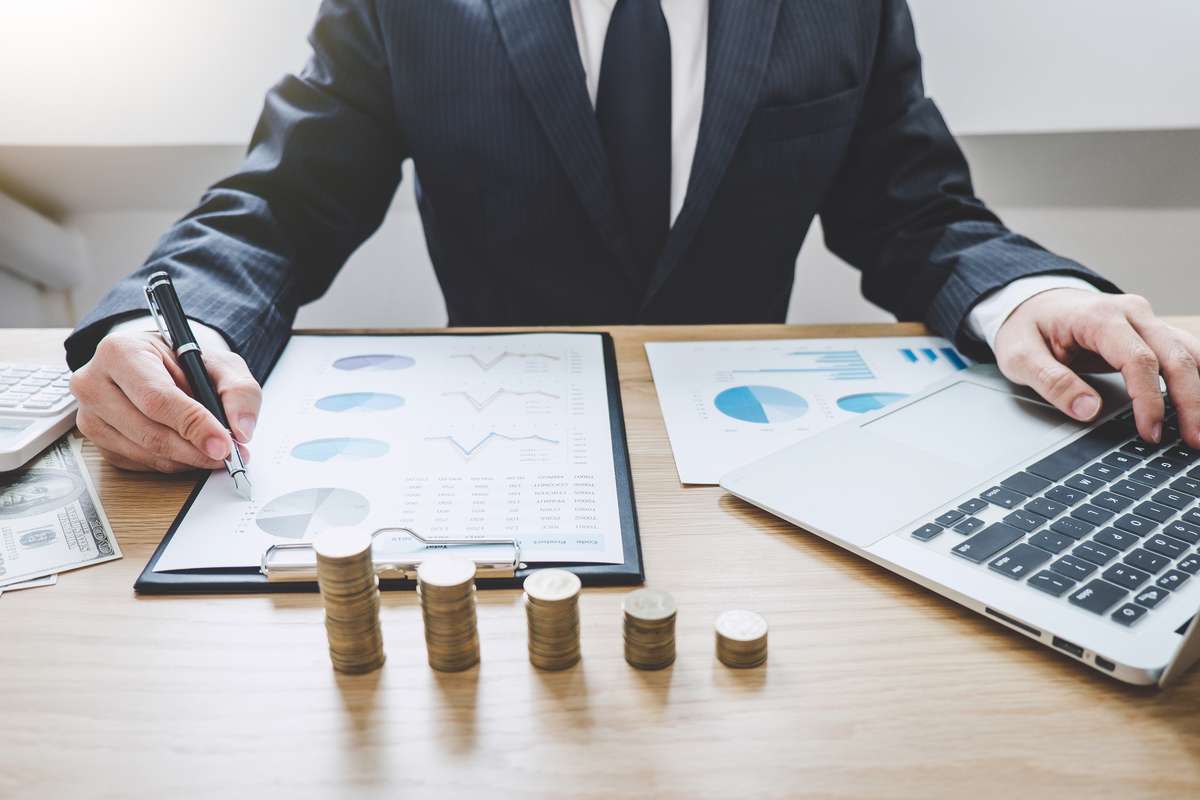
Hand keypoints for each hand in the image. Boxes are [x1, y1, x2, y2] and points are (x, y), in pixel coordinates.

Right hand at [70, 331, 260, 471]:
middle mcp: (94, 383)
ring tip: (213, 451)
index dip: (193, 425)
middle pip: (148, 431)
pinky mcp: (96, 441)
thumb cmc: (184, 362)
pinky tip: (187, 450)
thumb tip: (241, 429)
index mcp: (120, 352)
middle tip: (228, 454)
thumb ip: (239, 391)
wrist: (160, 366)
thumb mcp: (221, 364)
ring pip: (143, 452)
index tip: (223, 444)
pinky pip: (137, 463)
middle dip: (194, 449)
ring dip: (185, 459)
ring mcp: (89, 415)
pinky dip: (170, 463)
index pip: (157, 398)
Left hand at [994, 289, 1199, 446]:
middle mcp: (1131, 313)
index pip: (1138, 360)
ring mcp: (1147, 319)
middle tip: (1194, 439)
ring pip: (1190, 352)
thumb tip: (1089, 411)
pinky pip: (1186, 352)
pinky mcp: (1153, 330)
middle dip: (1191, 400)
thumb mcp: (1019, 356)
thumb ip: (1052, 382)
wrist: (1033, 302)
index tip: (1150, 432)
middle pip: (1177, 356)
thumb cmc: (1026, 328)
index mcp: (1098, 317)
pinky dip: (1199, 377)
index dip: (1149, 400)